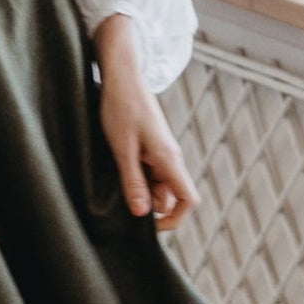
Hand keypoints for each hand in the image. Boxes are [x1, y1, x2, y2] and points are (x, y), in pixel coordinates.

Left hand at [92, 12, 200, 230]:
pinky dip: (136, 177)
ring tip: (115, 178)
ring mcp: (161, 153)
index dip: (175, 219)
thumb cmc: (121, 108)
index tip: (150, 227)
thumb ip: (133, 182)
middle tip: (120, 201)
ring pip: (158, 184)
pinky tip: (116, 168)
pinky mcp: (151, 147)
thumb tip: (143, 214)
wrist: (121, 76)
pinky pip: (149, 172)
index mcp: (169, 159)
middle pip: (171, 196)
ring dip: (140, 189)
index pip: (189, 199)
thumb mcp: (122, 149)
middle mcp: (170, 158)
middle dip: (150, 205)